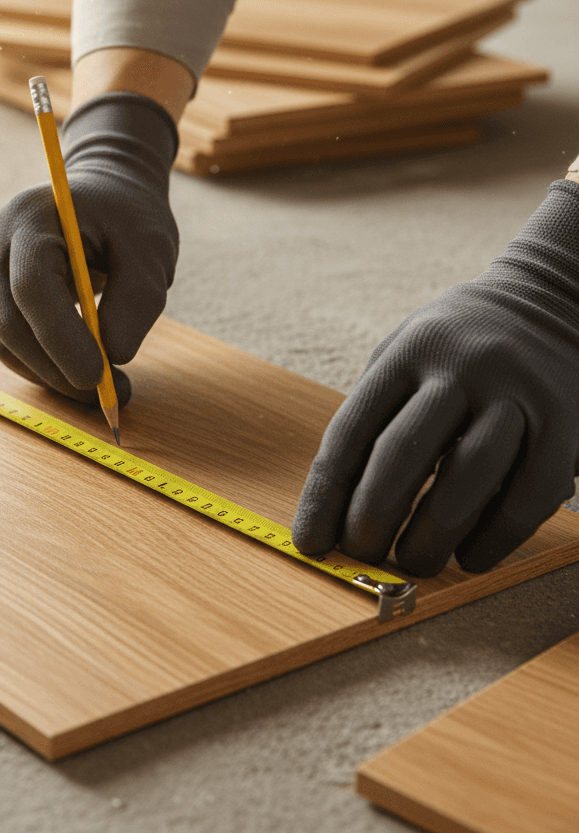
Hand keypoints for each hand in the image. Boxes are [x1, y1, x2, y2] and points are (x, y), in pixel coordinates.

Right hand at [0, 92, 178, 405]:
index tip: (99, 375)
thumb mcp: (150, 248)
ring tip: (106, 388)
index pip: (32, 288)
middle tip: (110, 395)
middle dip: (58, 369)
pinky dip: (46, 366)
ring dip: (53, 376)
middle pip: (10, 323)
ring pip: (6, 342)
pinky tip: (84, 371)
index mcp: (31, 217)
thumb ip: (136, 299)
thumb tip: (112, 356)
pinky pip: (12, 342)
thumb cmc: (128, 215)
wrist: (105, 192)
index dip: (61, 339)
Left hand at [292, 181, 578, 576]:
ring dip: (432, 534)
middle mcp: (459, 368)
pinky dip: (497, 536)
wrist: (551, 300)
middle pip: (402, 454)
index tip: (310, 541)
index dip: (325, 495)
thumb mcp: (403, 353)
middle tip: (361, 554)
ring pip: (466, 477)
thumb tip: (337, 504)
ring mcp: (515, 393)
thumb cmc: (454, 344)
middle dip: (373, 516)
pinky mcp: (565, 423)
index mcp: (406, 353)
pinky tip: (471, 556)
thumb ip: (375, 414)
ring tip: (412, 564)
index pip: (351, 432)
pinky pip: (529, 493)